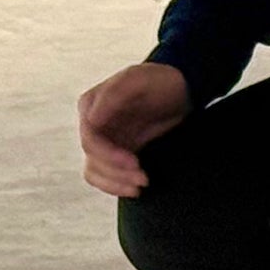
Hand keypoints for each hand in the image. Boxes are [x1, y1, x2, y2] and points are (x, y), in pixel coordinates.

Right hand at [77, 62, 189, 197]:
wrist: (180, 91)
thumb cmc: (159, 81)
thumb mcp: (138, 80)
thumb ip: (113, 94)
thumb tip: (91, 119)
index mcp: (91, 104)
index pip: (89, 139)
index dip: (108, 155)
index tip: (134, 162)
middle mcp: (91, 124)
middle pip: (93, 158)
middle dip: (117, 172)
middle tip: (143, 177)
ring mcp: (102, 140)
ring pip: (95, 171)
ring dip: (116, 182)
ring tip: (142, 183)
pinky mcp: (113, 153)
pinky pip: (104, 176)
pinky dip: (116, 186)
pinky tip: (134, 189)